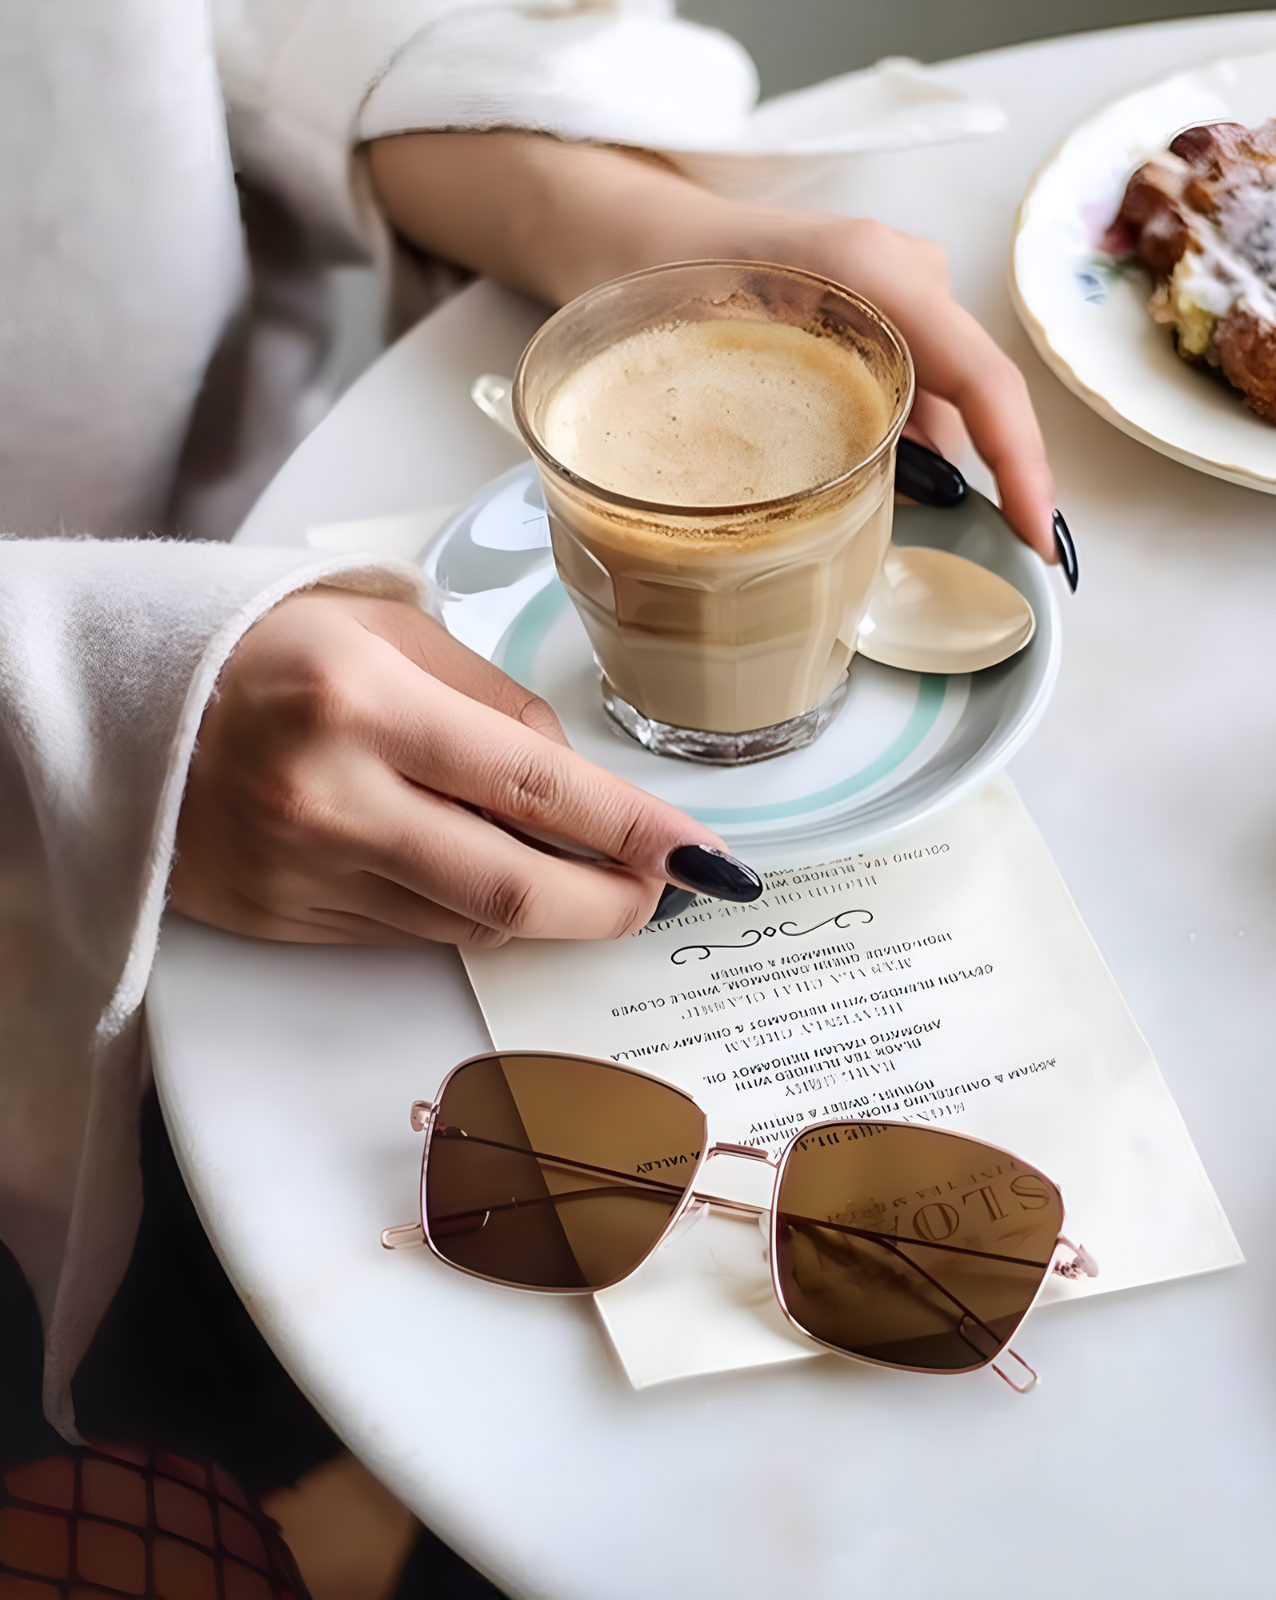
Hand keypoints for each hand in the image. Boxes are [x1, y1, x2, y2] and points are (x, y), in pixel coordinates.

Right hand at [170, 589, 760, 944]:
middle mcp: (332, 800)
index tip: (702, 854)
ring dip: (546, 906)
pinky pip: (413, 934)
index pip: (535, 783)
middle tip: (661, 892)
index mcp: (365, 704)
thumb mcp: (385, 630)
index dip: (632, 830)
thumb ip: (490, 702)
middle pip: (512, 885)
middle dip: (609, 902)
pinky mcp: (284, 922)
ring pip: (471, 921)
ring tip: (587, 876)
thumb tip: (572, 779)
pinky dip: (472, 913)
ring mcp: (303, 874)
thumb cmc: (264, 648)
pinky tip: (492, 878)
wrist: (112, 709)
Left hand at [367, 133, 1057, 559]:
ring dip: (930, 468)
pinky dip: (902, 446)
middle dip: (982, 480)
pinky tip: (874, 488)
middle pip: (973, 396)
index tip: (1038, 536)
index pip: (983, 379)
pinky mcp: (875, 319)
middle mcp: (903, 276)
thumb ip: (812, 428)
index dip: (1022, 464)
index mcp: (876, 272)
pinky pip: (912, 393)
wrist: (631, 236)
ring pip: (941, 401)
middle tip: (977, 560)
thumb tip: (890, 508)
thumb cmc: (663, 282)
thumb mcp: (726, 361)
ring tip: (900, 535)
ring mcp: (894, 295)